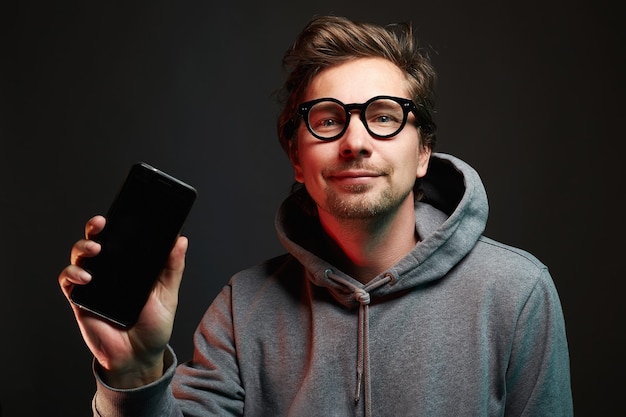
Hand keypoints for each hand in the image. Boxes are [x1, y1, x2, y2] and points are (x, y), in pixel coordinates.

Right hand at [58, 215, 187, 387]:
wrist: (138, 357)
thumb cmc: (153, 326)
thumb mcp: (168, 295)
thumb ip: (172, 268)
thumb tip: (180, 239)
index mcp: (131, 267)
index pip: (122, 239)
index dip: (120, 223)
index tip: (124, 210)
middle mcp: (110, 271)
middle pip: (97, 241)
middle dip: (95, 228)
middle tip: (101, 223)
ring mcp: (94, 284)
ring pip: (79, 257)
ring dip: (83, 248)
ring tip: (96, 249)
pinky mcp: (80, 300)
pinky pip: (68, 282)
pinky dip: (73, 275)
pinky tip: (87, 277)